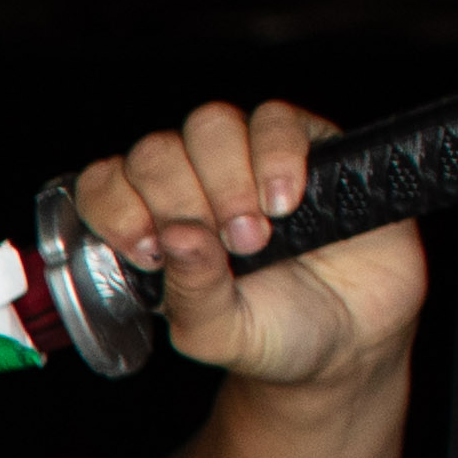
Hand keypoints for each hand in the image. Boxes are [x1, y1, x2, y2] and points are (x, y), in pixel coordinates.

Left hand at [65, 99, 426, 394]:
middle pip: (155, 151)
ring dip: (228, 180)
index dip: (118, 208)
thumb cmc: (273, 334)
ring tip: (257, 235)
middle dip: (181, 201)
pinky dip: (276, 157)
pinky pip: (275, 119)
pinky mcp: (304, 145)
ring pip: (210, 124)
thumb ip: (190, 293)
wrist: (353, 338)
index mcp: (154, 227)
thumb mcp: (218, 334)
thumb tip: (174, 235)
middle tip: (227, 249)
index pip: (104, 185)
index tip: (150, 252)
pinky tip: (287, 202)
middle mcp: (192, 184)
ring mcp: (245, 159)